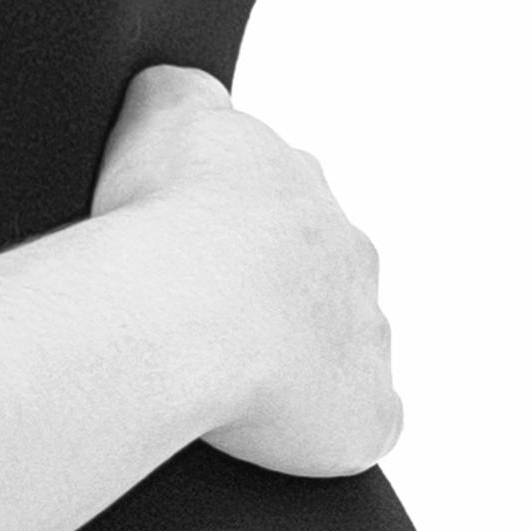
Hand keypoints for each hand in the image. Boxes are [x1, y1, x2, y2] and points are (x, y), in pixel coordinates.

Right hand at [91, 62, 399, 479]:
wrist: (185, 306)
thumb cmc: (161, 216)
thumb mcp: (161, 112)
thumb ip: (178, 92)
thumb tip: (178, 91)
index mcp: (298, 186)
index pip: (275, 206)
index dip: (228, 235)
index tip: (185, 258)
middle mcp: (347, 252)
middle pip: (318, 276)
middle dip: (270, 300)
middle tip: (198, 329)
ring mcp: (365, 333)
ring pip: (342, 349)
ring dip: (298, 367)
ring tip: (225, 389)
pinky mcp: (368, 409)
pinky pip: (358, 423)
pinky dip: (322, 432)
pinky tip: (269, 439)